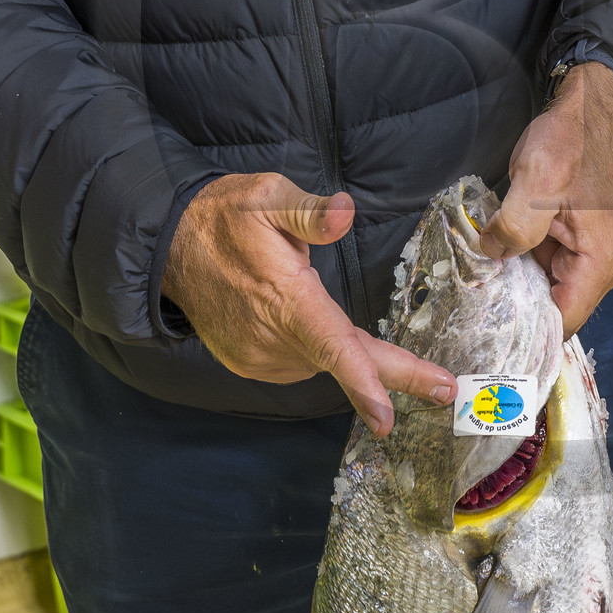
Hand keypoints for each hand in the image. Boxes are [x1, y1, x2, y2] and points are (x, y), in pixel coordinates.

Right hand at [164, 174, 454, 436]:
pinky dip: (311, 347)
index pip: (333, 346)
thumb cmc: (223, 215)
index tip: (387, 416)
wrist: (166, 245)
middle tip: (445, 389)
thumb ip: (309, 212)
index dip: (363, 381)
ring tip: (311, 296)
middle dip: (396, 376)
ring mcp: (258, 356)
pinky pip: (296, 362)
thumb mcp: (266, 195)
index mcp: (286, 298)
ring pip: (321, 361)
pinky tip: (300, 319)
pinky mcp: (248, 363)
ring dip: (341, 347)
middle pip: (345, 360)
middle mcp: (272, 337)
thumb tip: (344, 212)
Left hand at [479, 63, 612, 331]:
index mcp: (604, 259)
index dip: (529, 332)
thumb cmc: (571, 141)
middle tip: (480, 302)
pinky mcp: (597, 244)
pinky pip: (562, 267)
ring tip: (492, 273)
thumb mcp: (533, 183)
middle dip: (523, 303)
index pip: (566, 320)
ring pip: (560, 287)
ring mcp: (609, 255)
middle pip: (564, 307)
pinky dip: (536, 263)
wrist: (594, 109)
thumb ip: (512, 229)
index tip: (492, 338)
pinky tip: (510, 252)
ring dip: (527, 280)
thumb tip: (490, 257)